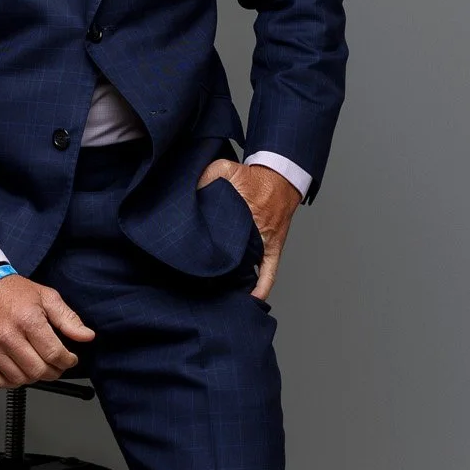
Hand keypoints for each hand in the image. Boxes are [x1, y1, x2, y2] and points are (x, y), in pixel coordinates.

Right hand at [0, 269, 95, 388]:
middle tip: (56, 365)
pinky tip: (19, 369)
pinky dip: (12, 381)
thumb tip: (87, 336)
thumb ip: (68, 319)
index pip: (54, 354)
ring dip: (33, 378)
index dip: (68, 361)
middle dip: (53, 372)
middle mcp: (6, 335)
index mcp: (27, 320)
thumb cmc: (13, 292)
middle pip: (38, 371)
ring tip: (37, 365)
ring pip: (19, 380)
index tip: (70, 359)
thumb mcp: (46, 297)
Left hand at [195, 159, 301, 300]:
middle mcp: (253, 232)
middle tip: (198, 285)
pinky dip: (262, 287)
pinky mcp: (274, 247)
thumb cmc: (252, 175)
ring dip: (236, 283)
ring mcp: (264, 242)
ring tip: (220, 298)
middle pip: (231, 259)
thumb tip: (188, 189)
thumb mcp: (225, 169)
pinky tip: (252, 300)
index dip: (204, 251)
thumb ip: (206, 177)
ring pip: (249, 269)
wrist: (280, 177)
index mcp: (240, 214)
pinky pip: (270, 272)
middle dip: (216, 273)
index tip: (188, 263)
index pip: (218, 238)